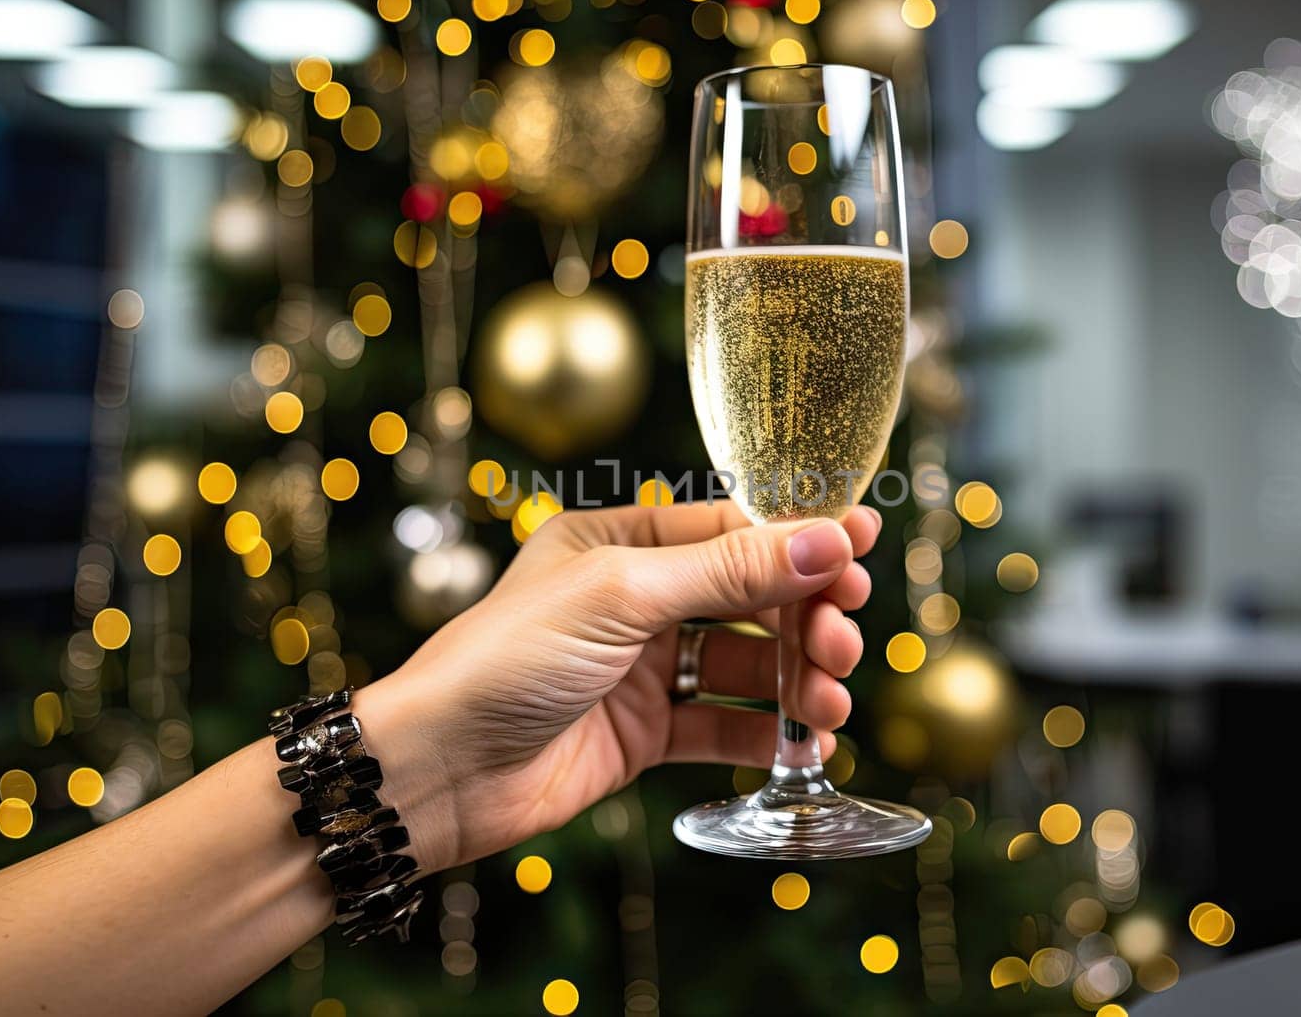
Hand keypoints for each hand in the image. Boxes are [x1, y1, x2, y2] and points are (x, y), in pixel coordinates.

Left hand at [358, 501, 881, 871]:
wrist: (439, 769)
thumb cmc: (507, 660)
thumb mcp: (623, 597)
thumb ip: (729, 572)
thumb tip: (827, 538)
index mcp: (620, 543)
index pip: (732, 530)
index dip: (800, 542)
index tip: (862, 549)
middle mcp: (636, 600)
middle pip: (750, 597)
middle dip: (805, 618)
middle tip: (843, 641)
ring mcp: (643, 668)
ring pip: (746, 665)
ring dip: (795, 681)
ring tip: (827, 703)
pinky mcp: (644, 733)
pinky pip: (723, 726)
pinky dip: (767, 735)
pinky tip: (803, 746)